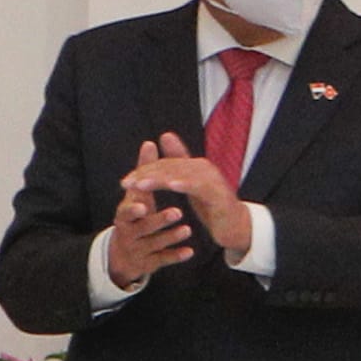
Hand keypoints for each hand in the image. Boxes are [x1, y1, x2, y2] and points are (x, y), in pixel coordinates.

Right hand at [103, 178, 196, 288]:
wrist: (124, 254)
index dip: (133, 209)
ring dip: (171, 237)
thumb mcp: (136, 196)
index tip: (144, 204)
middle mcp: (129, 233)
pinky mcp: (149, 263)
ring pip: (154, 244)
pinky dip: (175, 256)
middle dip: (158, 220)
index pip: (126, 212)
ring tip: (188, 229)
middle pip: (142, 228)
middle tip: (178, 212)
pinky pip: (162, 260)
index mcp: (124, 217)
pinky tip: (190, 252)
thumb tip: (150, 143)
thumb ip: (144, 171)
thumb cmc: (134, 217)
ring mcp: (139, 249)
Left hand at [125, 133, 254, 257]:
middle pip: (170, 168)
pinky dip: (186, 184)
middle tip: (126, 183)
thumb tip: (165, 135)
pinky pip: (200, 187)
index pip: (164, 165)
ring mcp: (213, 180)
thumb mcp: (191, 183)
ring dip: (159, 179)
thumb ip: (179, 161)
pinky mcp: (219, 194)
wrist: (236, 225)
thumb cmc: (212, 204)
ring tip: (140, 185)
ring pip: (181, 175)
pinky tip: (172, 185)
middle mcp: (204, 168)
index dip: (143, 172)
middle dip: (146, 175)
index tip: (125, 182)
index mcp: (195, 165)